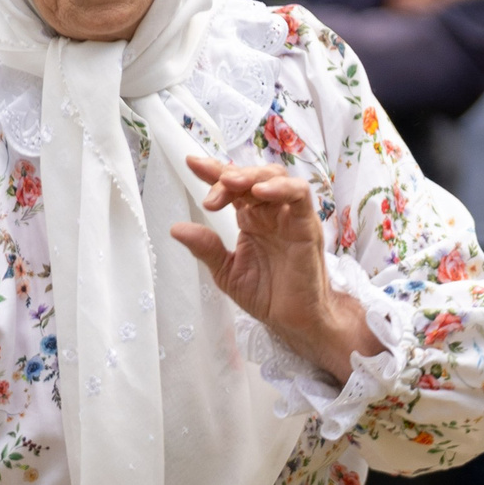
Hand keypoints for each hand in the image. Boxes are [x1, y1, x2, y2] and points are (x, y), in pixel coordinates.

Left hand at [171, 153, 377, 380]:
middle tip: (211, 193)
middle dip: (228, 176)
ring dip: (251, 176)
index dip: (212, 172)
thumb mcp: (226, 272)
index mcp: (251, 219)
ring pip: (276, 178)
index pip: (232, 187)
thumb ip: (206, 248)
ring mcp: (289, 217)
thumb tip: (176, 229)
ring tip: (230, 183)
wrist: (293, 322)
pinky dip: (281, 188)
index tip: (191, 163)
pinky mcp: (307, 225)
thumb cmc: (267, 295)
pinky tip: (260, 192)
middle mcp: (270, 213)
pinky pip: (299, 196)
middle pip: (251, 177)